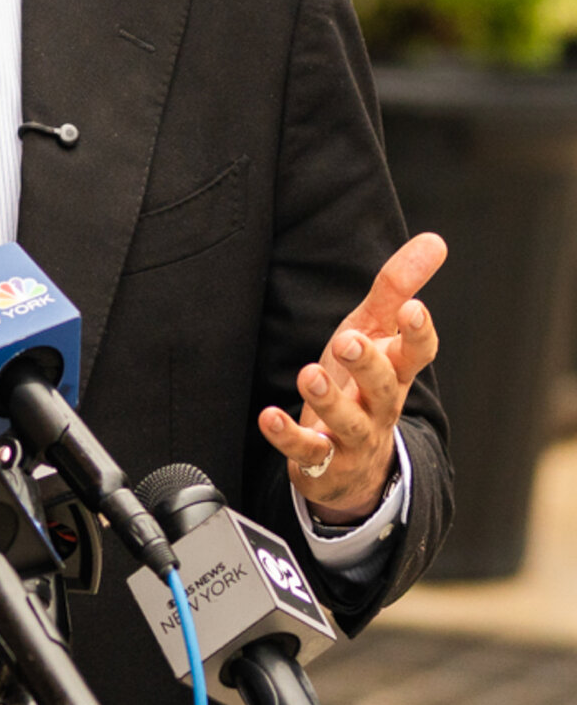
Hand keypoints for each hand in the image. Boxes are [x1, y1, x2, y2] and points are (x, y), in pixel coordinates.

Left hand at [259, 232, 444, 524]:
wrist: (353, 464)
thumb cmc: (361, 384)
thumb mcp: (374, 332)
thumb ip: (396, 289)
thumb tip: (434, 241)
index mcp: (396, 371)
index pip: (418, 353)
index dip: (418, 333)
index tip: (412, 308)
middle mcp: (380, 405)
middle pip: (384, 387)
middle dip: (369, 364)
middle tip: (349, 341)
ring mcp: (353, 437)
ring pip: (350, 422)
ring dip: (329, 400)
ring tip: (309, 375)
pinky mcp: (321, 462)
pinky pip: (307, 451)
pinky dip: (287, 436)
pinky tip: (269, 417)